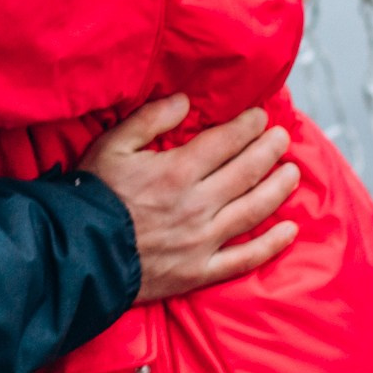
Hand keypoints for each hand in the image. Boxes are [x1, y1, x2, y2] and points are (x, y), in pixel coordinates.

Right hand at [79, 96, 299, 303]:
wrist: (79, 254)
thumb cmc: (94, 195)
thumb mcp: (113, 145)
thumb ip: (150, 119)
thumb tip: (185, 101)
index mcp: (177, 171)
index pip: (225, 142)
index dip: (247, 126)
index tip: (261, 116)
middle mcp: (197, 204)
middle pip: (246, 172)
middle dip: (269, 150)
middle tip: (283, 137)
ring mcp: (202, 240)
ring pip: (253, 211)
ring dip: (278, 189)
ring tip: (294, 173)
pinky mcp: (200, 271)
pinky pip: (245, 259)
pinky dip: (271, 245)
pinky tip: (290, 231)